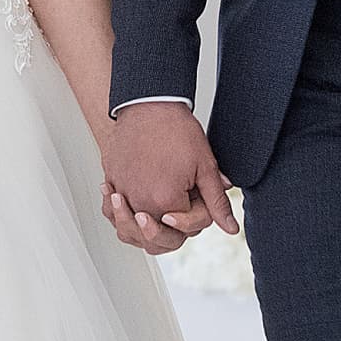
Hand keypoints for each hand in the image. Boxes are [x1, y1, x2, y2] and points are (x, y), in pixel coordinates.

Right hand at [102, 102, 238, 255]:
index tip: (194, 195)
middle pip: (153, 238)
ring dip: (140, 228)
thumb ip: (216, 203)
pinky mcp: (110, 179)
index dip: (194, 216)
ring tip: (149, 214)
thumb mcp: (205, 167)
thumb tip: (230, 228)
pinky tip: (128, 202)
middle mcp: (138, 201)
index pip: (182, 228)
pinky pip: (110, 208)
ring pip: (126, 228)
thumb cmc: (177, 130)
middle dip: (167, 230)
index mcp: (165, 201)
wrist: (150, 103)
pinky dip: (118, 211)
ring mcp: (121, 191)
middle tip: (173, 212)